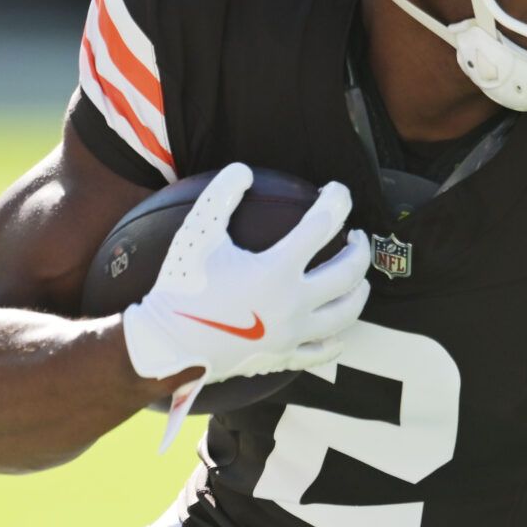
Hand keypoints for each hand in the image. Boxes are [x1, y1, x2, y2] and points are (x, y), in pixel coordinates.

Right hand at [121, 163, 371, 386]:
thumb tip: (242, 169)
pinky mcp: (284, 356)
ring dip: (359, 292)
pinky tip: (338, 334)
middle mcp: (294, 302)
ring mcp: (293, 333)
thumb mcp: (197, 235)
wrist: (167, 346)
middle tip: (356, 236)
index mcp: (277, 269)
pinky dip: (336, 341)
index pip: (322, 225)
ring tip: (359, 279)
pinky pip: (322, 351)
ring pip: (345, 313)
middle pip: (348, 272)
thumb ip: (220, 197)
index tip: (337, 191)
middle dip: (359, 249)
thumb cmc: (181, 287)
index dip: (336, 201)